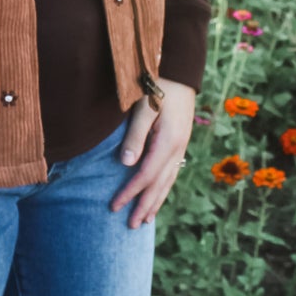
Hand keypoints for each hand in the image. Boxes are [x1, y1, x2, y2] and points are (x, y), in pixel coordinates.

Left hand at [110, 78, 195, 228]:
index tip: (114, 207)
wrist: (178, 69)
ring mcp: (180, 145)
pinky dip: (163, 187)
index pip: (145, 176)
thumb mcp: (143, 108)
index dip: (130, 193)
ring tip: (146, 219)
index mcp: (167, 142)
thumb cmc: (156, 84)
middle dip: (144, 206)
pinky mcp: (179, 141)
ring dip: (156, 201)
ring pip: (168, 181)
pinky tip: (157, 194)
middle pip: (159, 185)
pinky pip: (171, 172)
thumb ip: (135, 136)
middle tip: (131, 226)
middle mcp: (177, 148)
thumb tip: (126, 165)